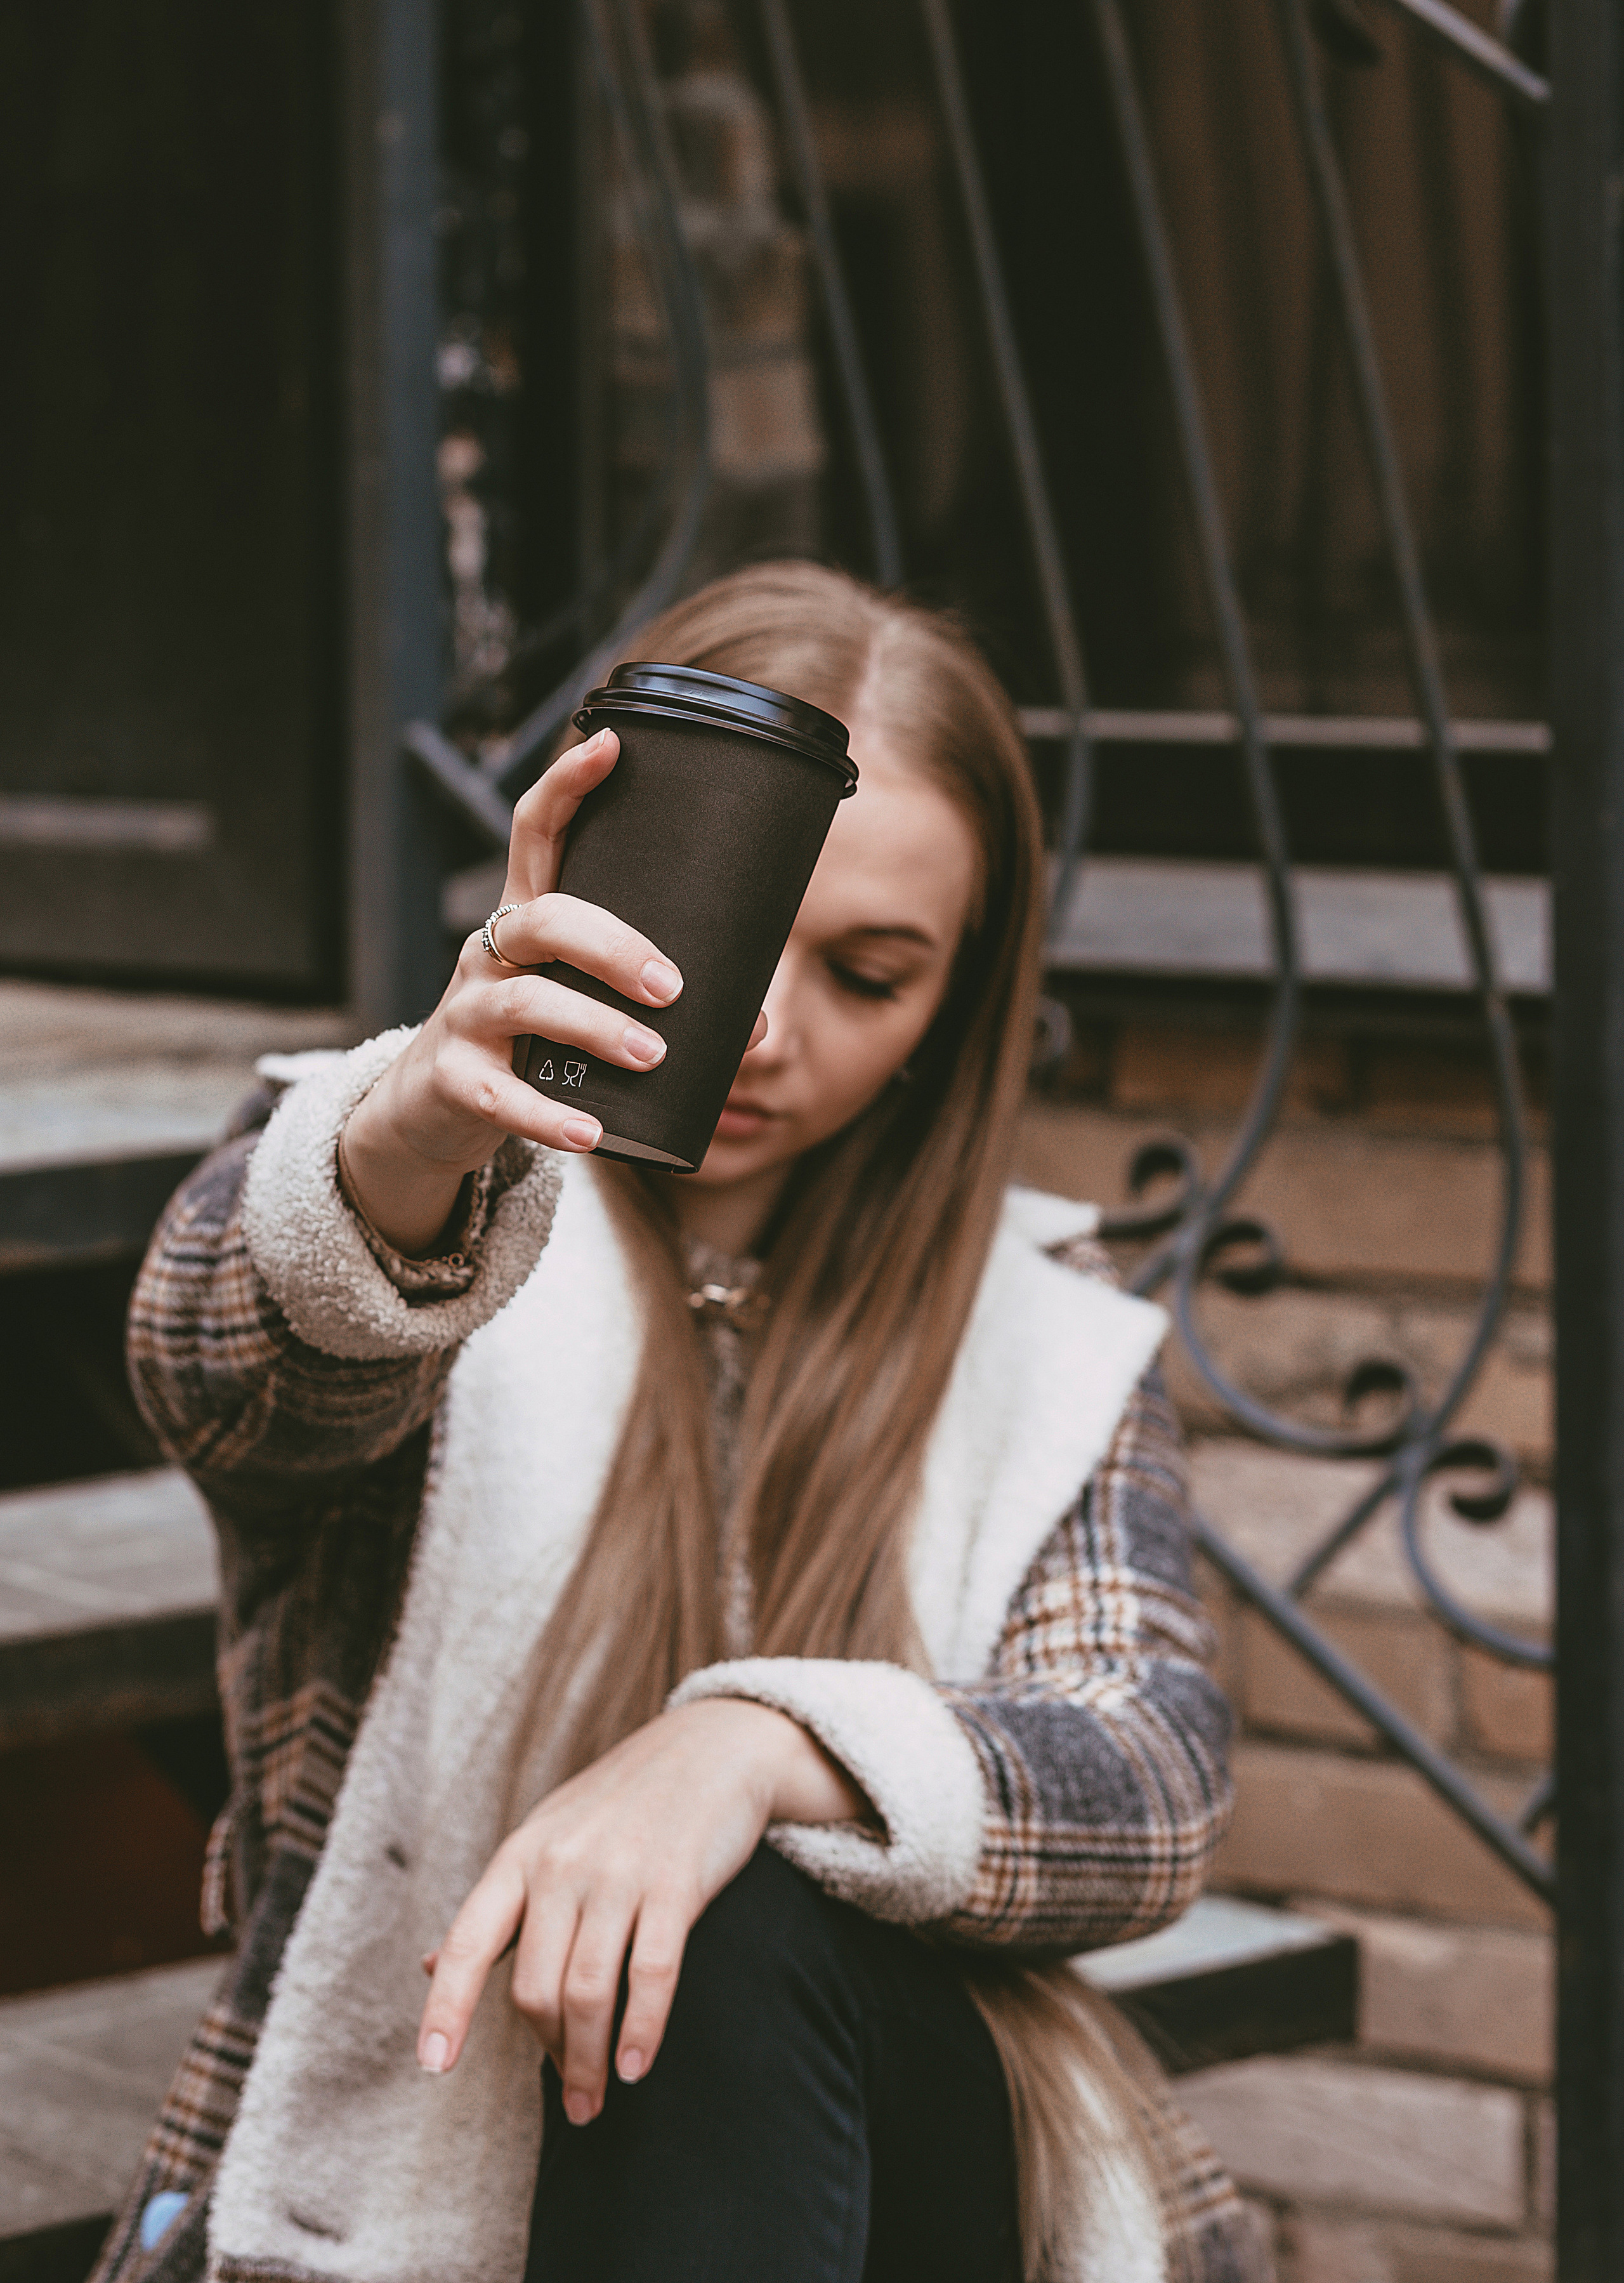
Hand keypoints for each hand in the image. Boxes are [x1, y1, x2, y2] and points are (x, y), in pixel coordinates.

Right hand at [342, 731, 763, 1253]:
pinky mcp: (455, 1079)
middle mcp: (490, 953)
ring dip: (592, 1025)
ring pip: (525, 1001)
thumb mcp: (576, 1003)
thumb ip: (650, 1003)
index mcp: (527, 919)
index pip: (536, 832)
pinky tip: (590, 1133)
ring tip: (649, 1052)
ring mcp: (466, 1014)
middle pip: (543, 918)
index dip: (568, 785)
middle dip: (611, 943)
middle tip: (670, 984)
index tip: (612, 745)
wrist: (433, 1108)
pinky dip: (548, 1115)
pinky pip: (500, 1094)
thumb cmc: (529, 1041)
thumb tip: (757, 1026)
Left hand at [415, 1699, 867, 2120]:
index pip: (467, 1942)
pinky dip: (641, 2031)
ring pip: (587, 1992)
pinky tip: (636, 2067)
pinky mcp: (677, 1884)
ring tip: (593, 2099)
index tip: (432, 2067)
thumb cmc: (621, 1803)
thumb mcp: (547, 1838)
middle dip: (548, 2054)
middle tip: (567, 2097)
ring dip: (587, 2061)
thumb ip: (497, 1908)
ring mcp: (619, 1873)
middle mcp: (561, 1864)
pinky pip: (651, 1974)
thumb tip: (426, 1965)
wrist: (713, 1746)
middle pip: (534, 1987)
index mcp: (521, 1855)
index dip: (446, 2008)